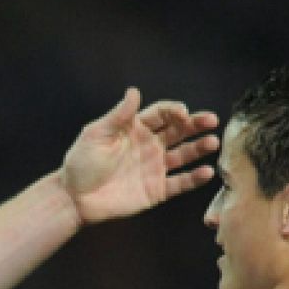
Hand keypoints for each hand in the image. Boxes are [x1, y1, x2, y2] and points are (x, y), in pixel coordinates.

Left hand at [61, 88, 219, 224]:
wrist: (75, 197)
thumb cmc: (81, 162)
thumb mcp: (96, 134)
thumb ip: (118, 115)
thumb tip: (134, 91)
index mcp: (135, 128)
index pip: (162, 114)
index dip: (174, 111)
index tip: (182, 113)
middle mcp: (150, 146)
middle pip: (178, 131)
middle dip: (195, 125)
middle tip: (211, 120)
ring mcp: (155, 168)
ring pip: (184, 155)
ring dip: (199, 148)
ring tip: (213, 143)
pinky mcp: (157, 190)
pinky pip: (180, 183)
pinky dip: (194, 178)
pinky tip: (206, 172)